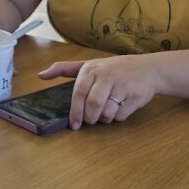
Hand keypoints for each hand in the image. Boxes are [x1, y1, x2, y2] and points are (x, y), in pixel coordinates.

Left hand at [39, 55, 159, 129]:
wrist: (148, 68)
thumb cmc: (113, 69)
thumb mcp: (89, 65)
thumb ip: (64, 69)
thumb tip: (40, 75)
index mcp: (91, 69)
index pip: (79, 93)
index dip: (75, 111)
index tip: (73, 124)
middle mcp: (107, 75)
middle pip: (93, 104)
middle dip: (90, 117)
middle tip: (90, 120)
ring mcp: (123, 85)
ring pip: (107, 112)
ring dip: (104, 118)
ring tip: (105, 112)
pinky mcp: (136, 95)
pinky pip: (121, 115)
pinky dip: (117, 117)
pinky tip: (119, 109)